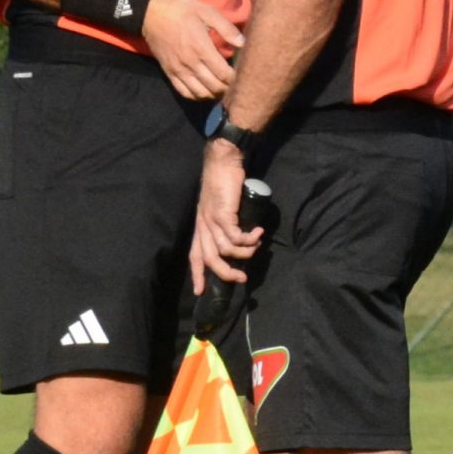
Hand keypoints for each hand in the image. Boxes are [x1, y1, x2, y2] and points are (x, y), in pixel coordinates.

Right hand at [141, 0, 241, 100]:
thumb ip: (226, 28)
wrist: (151, 12)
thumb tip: (243, 43)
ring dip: (214, 94)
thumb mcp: (206, 11)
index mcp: (202, 48)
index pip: (224, 74)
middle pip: (214, 87)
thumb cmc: (182, 9)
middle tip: (236, 83)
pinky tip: (205, 90)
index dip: (235, 78)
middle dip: (228, 88)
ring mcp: (178, 70)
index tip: (242, 74)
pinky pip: (184, 92)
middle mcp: (190, 63)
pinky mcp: (169, 72)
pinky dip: (197, 96)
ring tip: (222, 88)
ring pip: (200, 93)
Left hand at [189, 141, 260, 291]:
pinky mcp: (222, 214)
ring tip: (257, 247)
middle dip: (225, 273)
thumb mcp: (220, 206)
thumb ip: (225, 222)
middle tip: (242, 278)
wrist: (223, 163)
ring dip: (244, 253)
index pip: (194, 255)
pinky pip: (236, 236)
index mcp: (200, 226)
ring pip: (225, 250)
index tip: (200, 291)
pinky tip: (258, 233)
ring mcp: (211, 220)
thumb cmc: (223, 183)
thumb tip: (239, 237)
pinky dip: (248, 239)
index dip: (197, 274)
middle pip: (209, 259)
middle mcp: (203, 226)